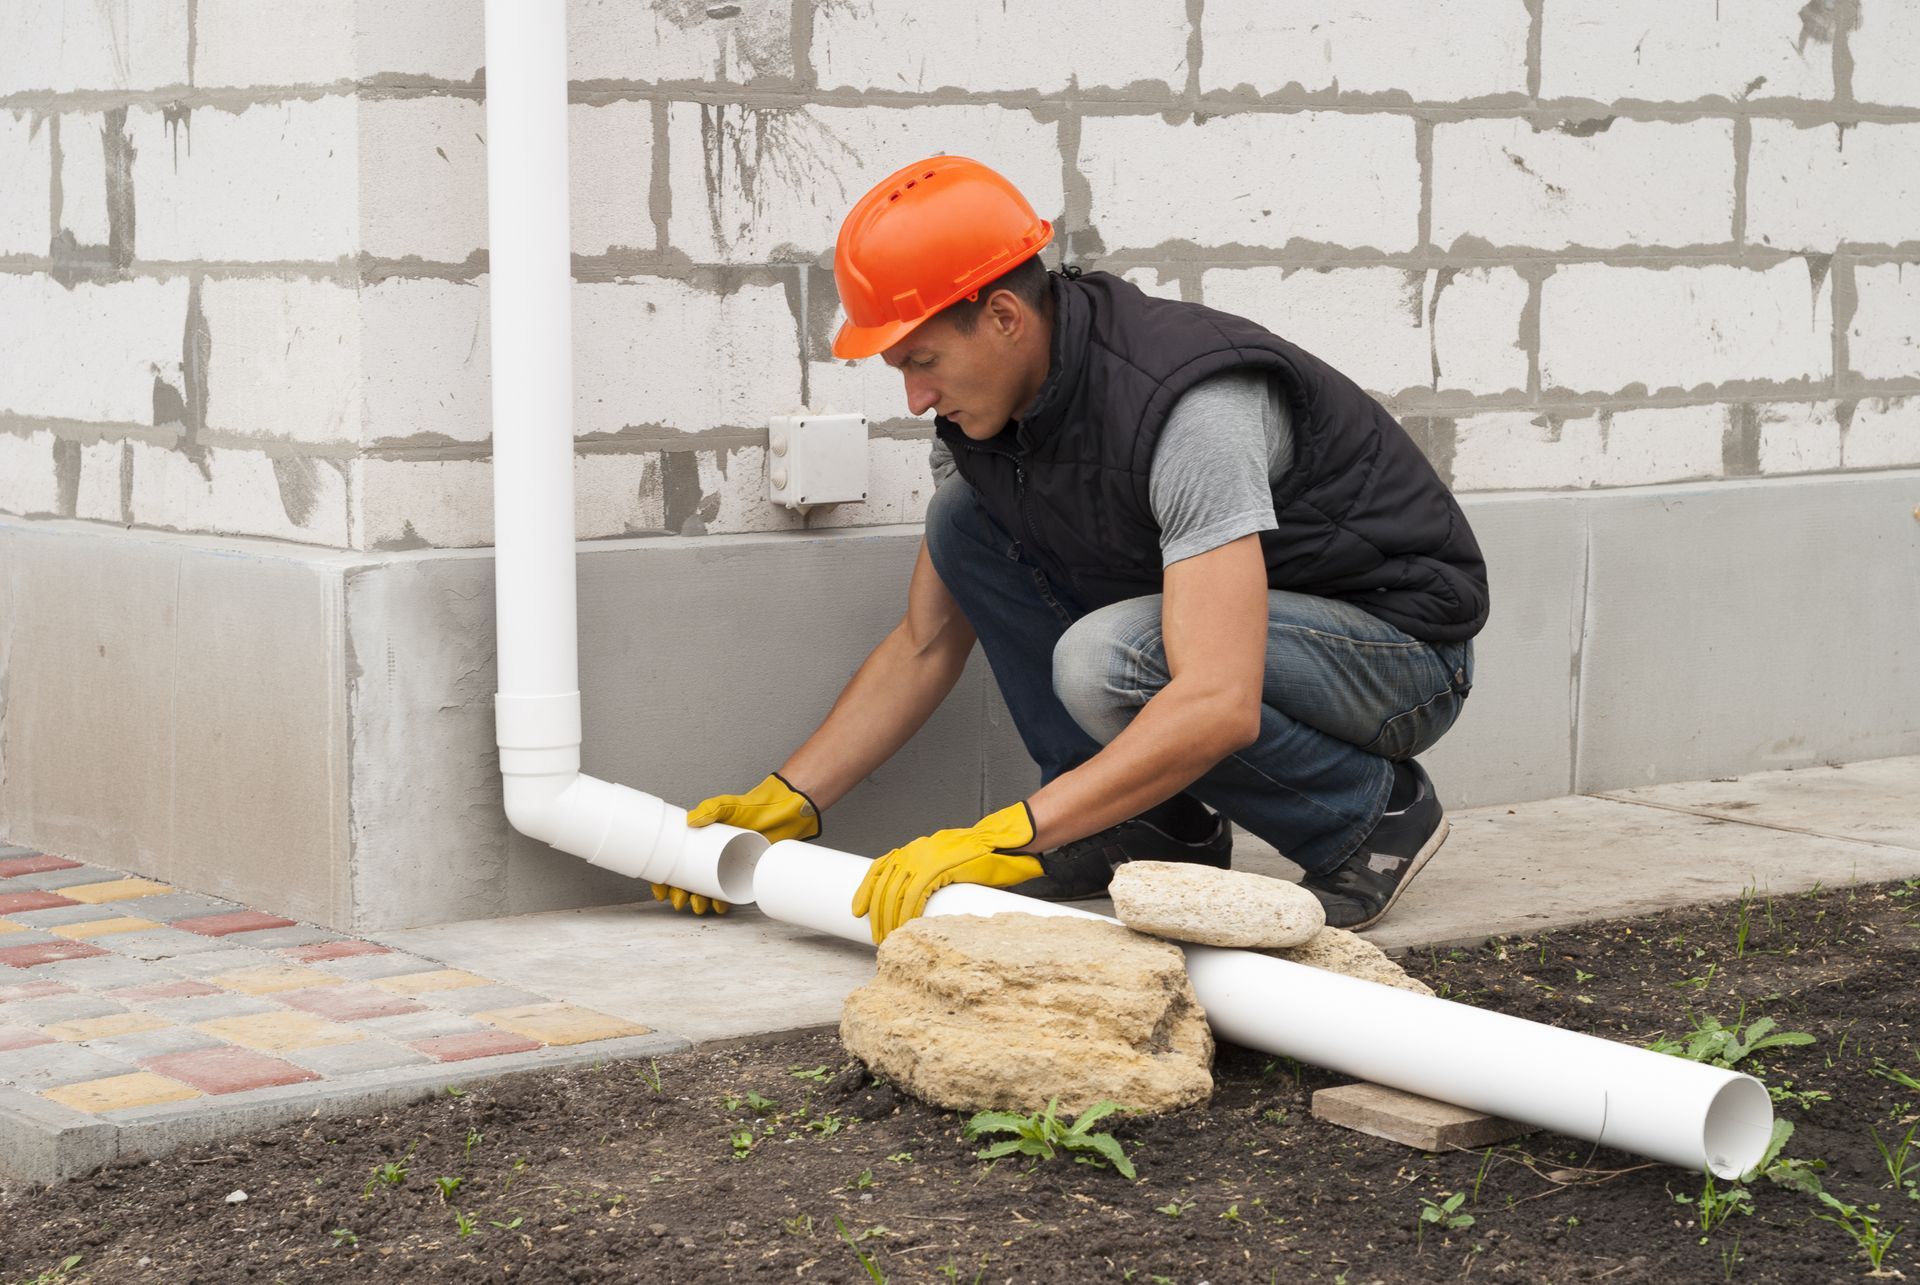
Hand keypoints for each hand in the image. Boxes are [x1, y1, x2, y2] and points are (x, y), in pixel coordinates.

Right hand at [656, 773, 823, 914]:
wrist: (780, 812)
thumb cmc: (751, 807)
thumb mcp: (727, 805)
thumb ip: (710, 808)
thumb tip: (690, 820)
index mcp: (698, 843)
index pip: (674, 864)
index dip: (664, 881)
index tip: (662, 891)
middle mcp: (709, 857)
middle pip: (687, 882)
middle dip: (680, 896)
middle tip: (680, 900)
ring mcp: (726, 867)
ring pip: (706, 891)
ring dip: (699, 903)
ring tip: (699, 907)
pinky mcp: (743, 874)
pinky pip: (729, 894)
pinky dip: (722, 903)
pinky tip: (718, 908)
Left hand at [850, 802, 1041, 944]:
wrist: (1006, 844)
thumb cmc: (982, 858)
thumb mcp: (948, 862)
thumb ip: (931, 875)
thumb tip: (915, 901)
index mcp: (917, 848)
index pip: (881, 867)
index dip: (866, 889)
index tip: (858, 909)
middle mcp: (917, 850)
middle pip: (885, 883)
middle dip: (877, 912)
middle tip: (877, 935)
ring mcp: (927, 857)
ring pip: (896, 890)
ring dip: (889, 917)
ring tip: (888, 936)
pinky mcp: (940, 868)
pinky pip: (915, 893)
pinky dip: (907, 911)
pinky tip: (906, 925)